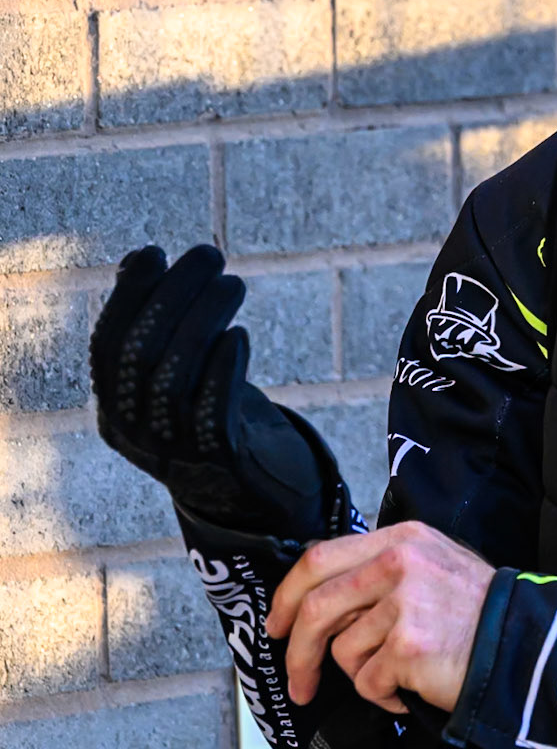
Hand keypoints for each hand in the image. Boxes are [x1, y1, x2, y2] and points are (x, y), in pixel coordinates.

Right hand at [90, 244, 327, 540]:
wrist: (256, 496)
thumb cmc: (215, 419)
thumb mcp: (182, 372)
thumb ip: (157, 323)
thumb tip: (139, 259)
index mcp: (115, 411)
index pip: (108, 346)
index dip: (128, 296)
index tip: (155, 252)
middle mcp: (136, 435)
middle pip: (141, 354)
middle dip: (174, 295)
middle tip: (209, 255)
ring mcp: (175, 452)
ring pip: (174, 377)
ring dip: (205, 320)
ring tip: (232, 284)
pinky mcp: (220, 463)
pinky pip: (212, 411)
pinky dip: (224, 367)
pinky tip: (239, 336)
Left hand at [266, 523, 495, 715]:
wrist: (528, 647)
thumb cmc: (481, 616)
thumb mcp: (435, 567)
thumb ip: (382, 572)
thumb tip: (320, 602)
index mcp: (401, 540)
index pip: (319, 558)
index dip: (288, 597)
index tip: (277, 626)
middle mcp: (400, 564)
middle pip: (317, 607)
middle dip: (299, 653)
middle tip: (300, 683)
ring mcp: (405, 604)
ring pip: (344, 651)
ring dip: (364, 676)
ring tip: (398, 677)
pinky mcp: (409, 646)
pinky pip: (369, 682)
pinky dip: (384, 696)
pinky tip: (411, 690)